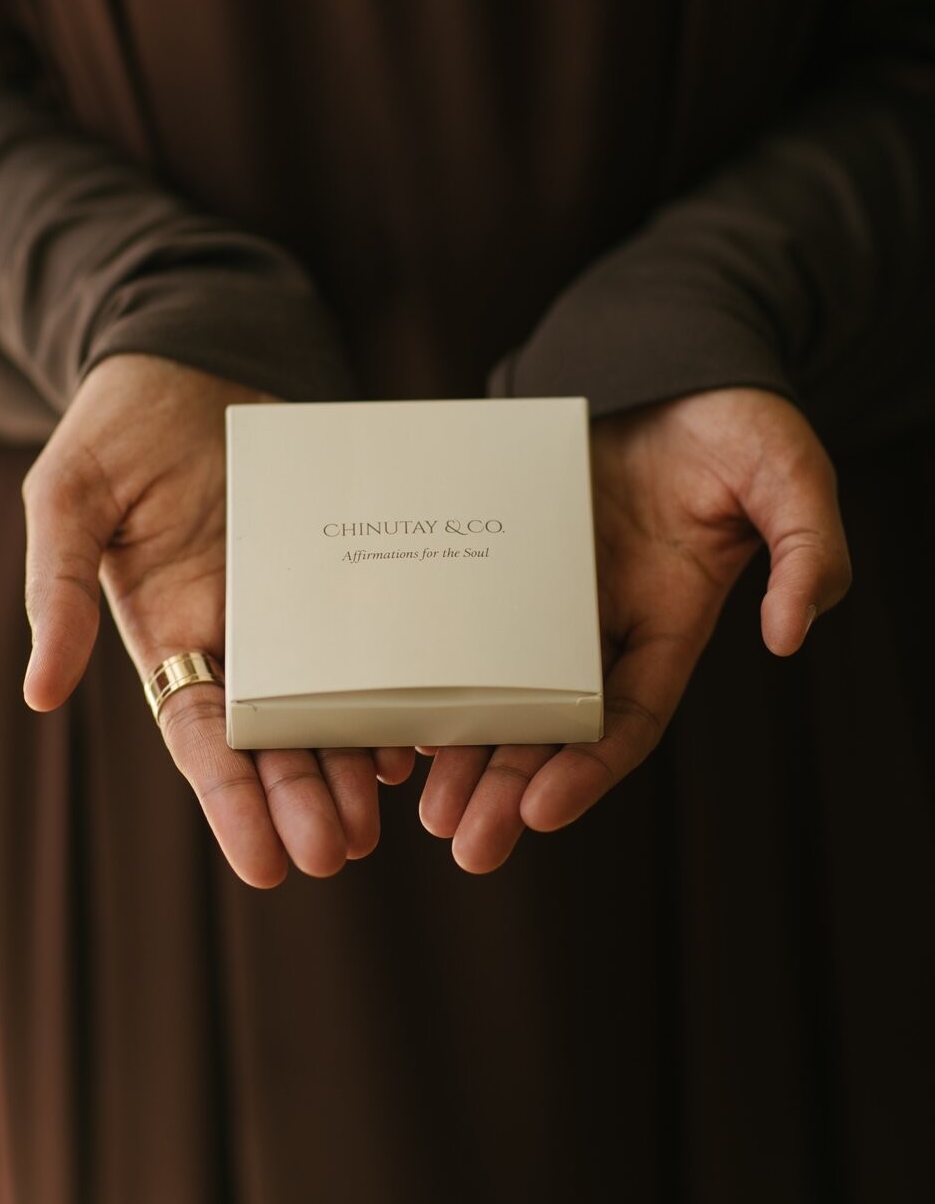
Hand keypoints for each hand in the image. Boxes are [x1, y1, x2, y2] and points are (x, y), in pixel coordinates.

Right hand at [21, 353, 415, 886]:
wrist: (195, 359)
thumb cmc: (120, 426)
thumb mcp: (71, 498)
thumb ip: (58, 590)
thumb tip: (38, 694)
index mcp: (171, 638)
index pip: (202, 741)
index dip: (231, 804)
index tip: (263, 867)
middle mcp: (241, 640)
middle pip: (276, 741)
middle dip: (304, 800)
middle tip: (340, 851)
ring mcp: (300, 609)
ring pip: (333, 703)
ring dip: (356, 763)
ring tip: (384, 815)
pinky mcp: (345, 572)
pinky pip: (378, 640)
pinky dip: (397, 686)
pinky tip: (424, 729)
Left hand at [418, 386, 851, 872]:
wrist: (669, 359)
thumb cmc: (737, 420)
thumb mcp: (789, 477)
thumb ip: (808, 551)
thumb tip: (792, 633)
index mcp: (670, 620)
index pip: (630, 715)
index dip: (591, 767)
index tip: (545, 809)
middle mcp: (602, 621)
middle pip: (556, 724)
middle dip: (514, 787)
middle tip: (467, 843)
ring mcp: (546, 589)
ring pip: (500, 686)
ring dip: (467, 748)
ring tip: (428, 806)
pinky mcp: (503, 552)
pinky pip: (462, 618)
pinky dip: (435, 665)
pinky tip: (395, 708)